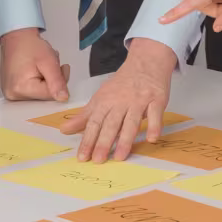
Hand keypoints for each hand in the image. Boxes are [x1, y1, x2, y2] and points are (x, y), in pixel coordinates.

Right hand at [0, 28, 69, 101]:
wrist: (17, 37)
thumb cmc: (29, 45)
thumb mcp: (48, 61)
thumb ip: (57, 81)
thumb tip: (62, 97)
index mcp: (21, 88)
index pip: (51, 95)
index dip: (61, 81)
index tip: (61, 69)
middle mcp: (13, 94)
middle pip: (45, 95)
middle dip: (53, 80)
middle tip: (51, 65)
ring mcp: (12, 93)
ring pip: (41, 93)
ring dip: (47, 80)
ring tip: (42, 66)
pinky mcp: (13, 90)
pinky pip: (34, 90)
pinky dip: (39, 80)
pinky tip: (37, 70)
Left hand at [64, 38, 174, 162]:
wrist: (147, 61)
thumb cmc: (123, 83)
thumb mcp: (101, 97)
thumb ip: (84, 116)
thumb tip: (64, 130)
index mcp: (105, 101)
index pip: (94, 122)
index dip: (88, 139)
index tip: (82, 156)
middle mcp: (121, 101)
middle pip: (111, 123)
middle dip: (104, 142)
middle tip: (98, 160)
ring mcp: (140, 100)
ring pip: (131, 121)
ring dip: (126, 139)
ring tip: (120, 157)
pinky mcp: (157, 100)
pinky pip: (155, 114)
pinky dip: (154, 126)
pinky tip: (151, 139)